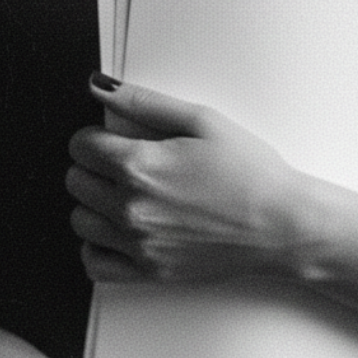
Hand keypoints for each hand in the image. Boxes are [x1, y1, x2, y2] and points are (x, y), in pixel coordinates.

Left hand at [67, 75, 301, 283]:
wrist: (281, 226)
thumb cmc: (251, 173)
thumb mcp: (202, 121)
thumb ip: (143, 102)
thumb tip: (99, 86)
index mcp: (140, 165)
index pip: (80, 146)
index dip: (94, 136)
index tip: (112, 140)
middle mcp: (130, 207)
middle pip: (75, 181)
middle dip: (93, 167)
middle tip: (124, 166)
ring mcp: (137, 243)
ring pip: (79, 221)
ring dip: (93, 205)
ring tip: (123, 196)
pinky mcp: (148, 271)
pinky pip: (94, 263)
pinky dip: (95, 247)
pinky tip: (116, 233)